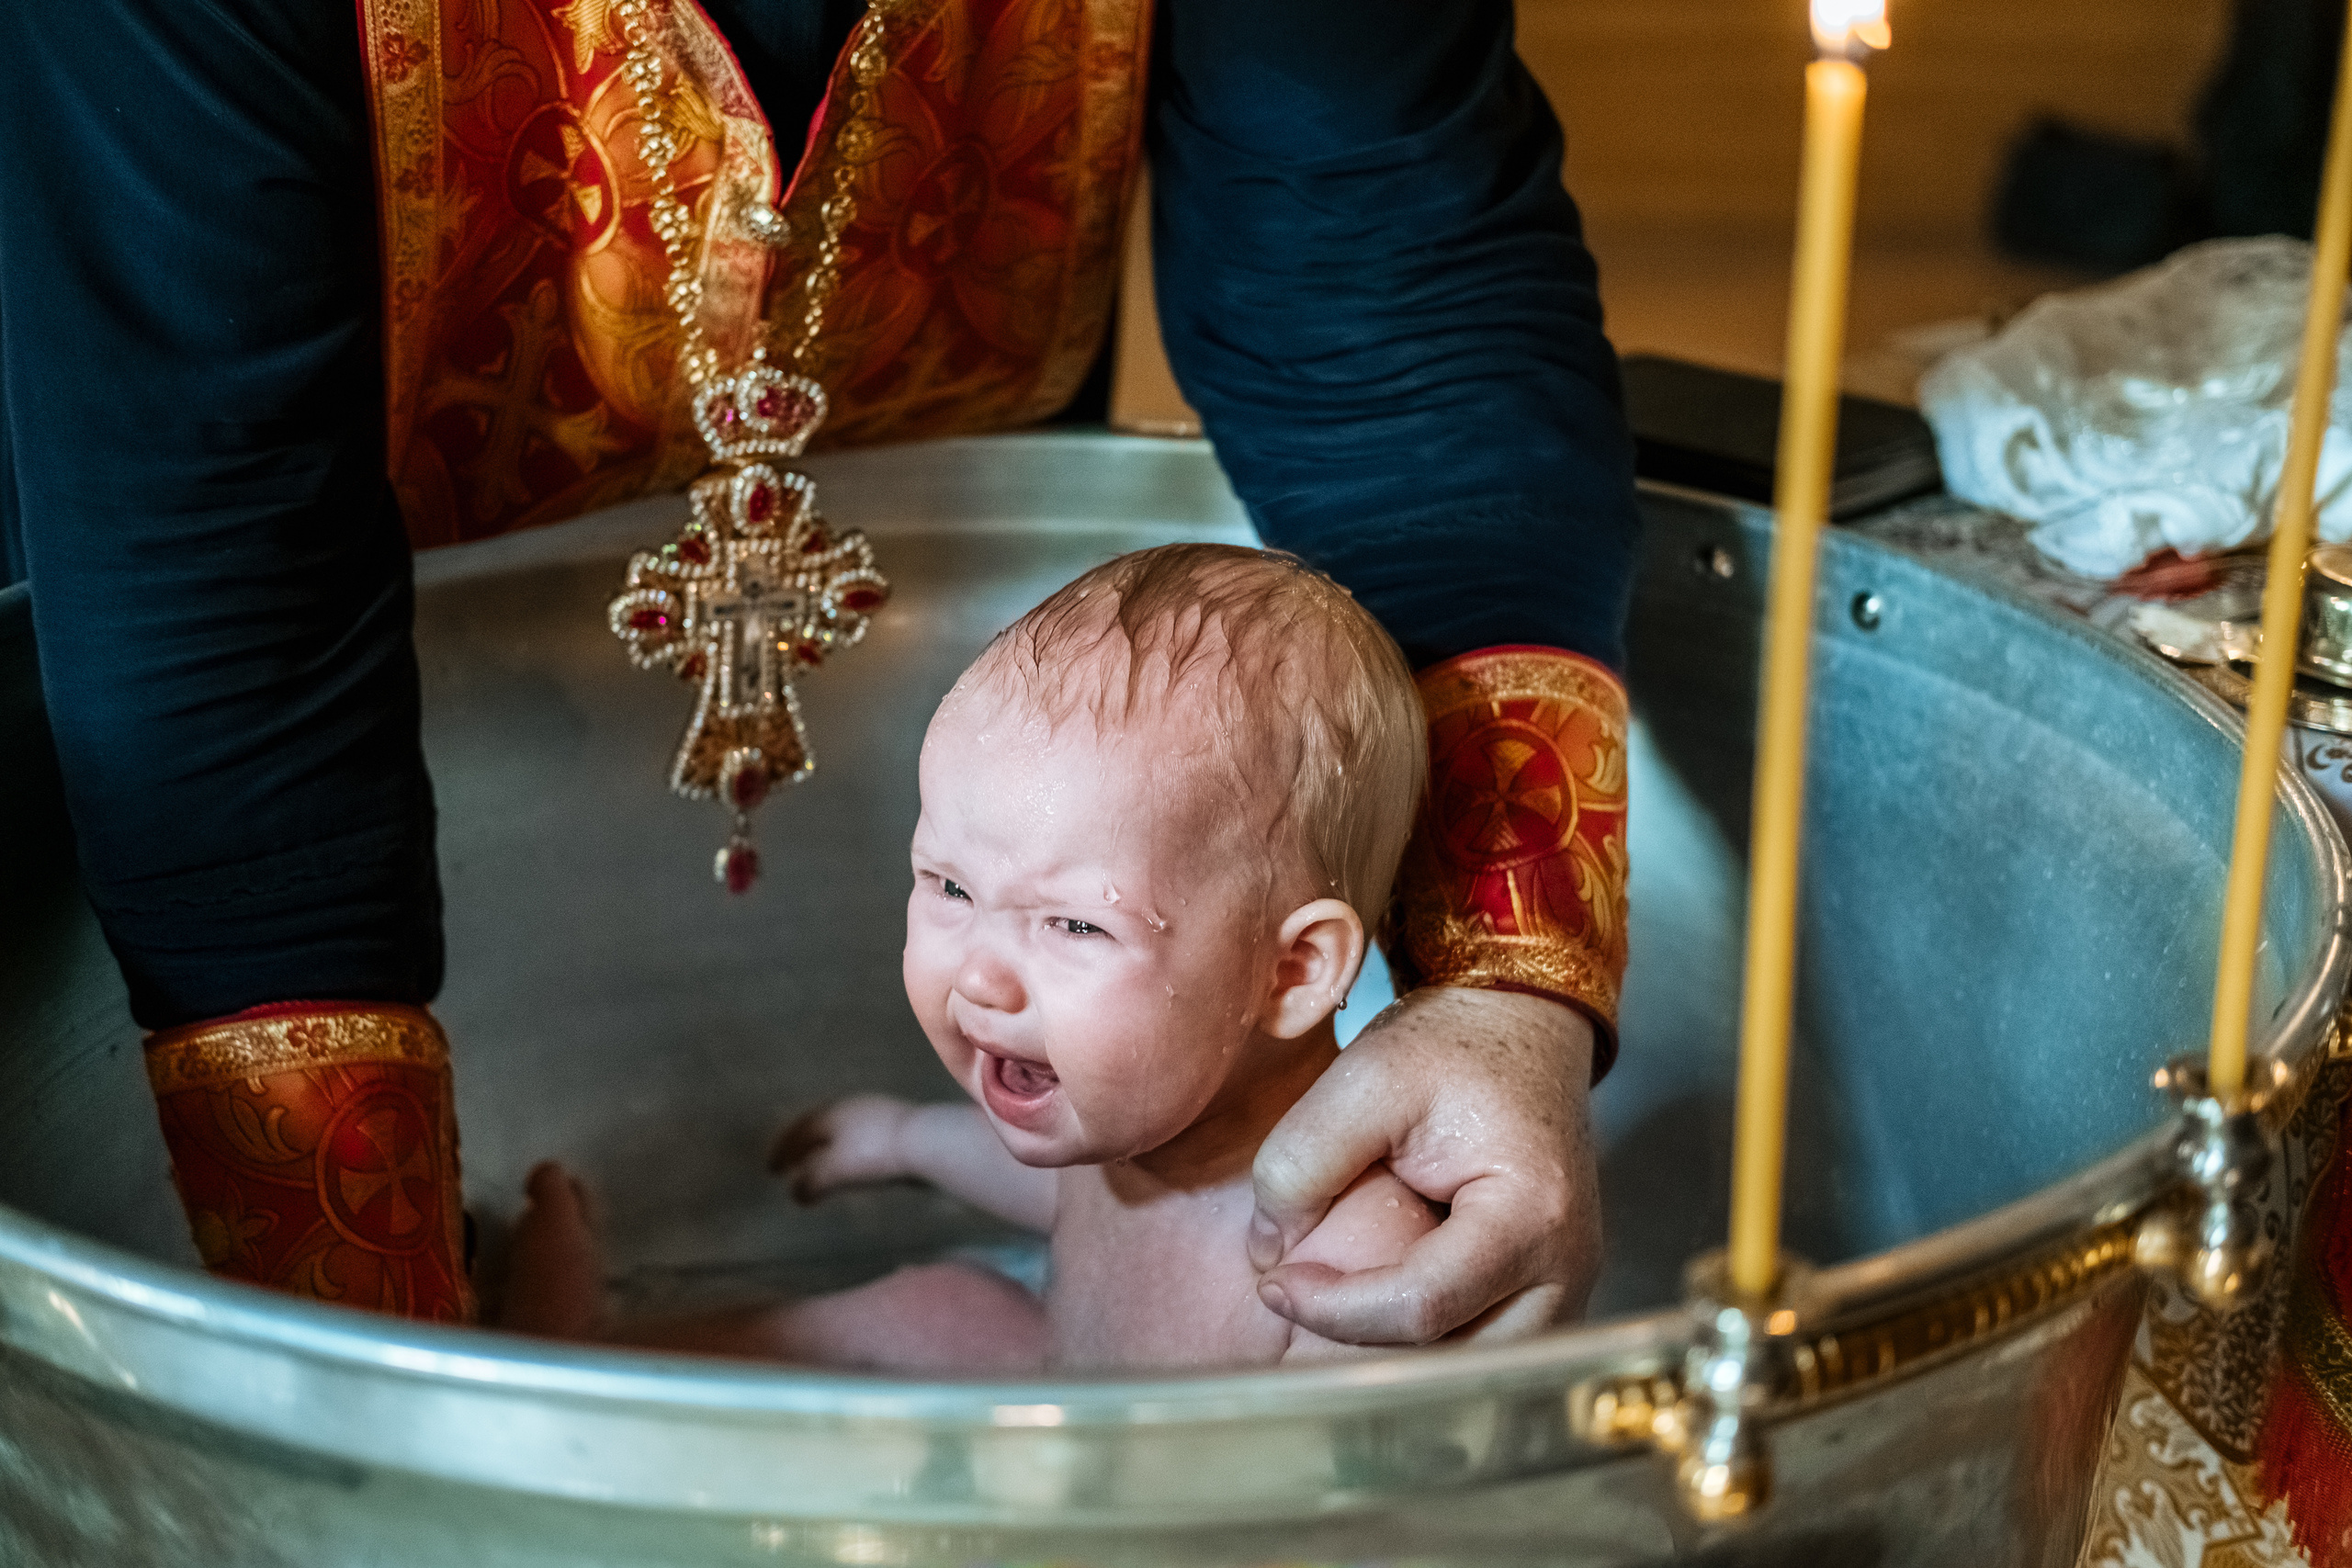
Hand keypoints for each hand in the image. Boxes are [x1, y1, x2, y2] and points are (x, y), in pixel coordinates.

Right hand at [768, 1094, 916, 1203]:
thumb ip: (811, 1183)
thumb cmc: (874, 1156)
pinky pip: (863, 1142)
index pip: (799, 1129)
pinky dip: (848, 1156)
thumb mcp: (834, 1172)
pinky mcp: (901, 1130)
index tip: (770, 1171)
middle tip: (790, 1168)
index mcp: (833, 1112)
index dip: (782, 1150)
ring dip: (826, 1153)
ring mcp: (880, 1115)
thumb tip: (796, 1194)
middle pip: (820, 1128)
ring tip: (819, 1172)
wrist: (928, 1143)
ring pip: (843, 1134)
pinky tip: (853, 1171)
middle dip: (802, 1149)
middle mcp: (853, 1107)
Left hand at [1249, 987, 1600, 1344]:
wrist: (1521, 1028)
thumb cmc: (1454, 1047)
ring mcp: (1563, 1294)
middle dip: (1363, 1358)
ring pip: (1469, 1374)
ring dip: (1393, 1362)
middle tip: (1295, 1318)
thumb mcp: (1365, 1076)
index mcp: (1532, 1215)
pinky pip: (1478, 1352)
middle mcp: (1566, 1272)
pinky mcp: (1541, 1299)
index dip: (1334, 1310)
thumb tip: (1269, 1254)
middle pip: (1453, 1365)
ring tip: (1327, 1321)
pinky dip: (1419, 1349)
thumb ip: (1303, 1161)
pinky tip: (1366, 1317)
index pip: (1421, 1308)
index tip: (1274, 1283)